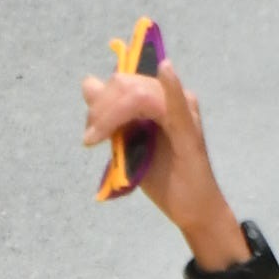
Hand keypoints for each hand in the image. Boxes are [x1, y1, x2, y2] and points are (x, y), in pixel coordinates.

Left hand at [80, 61, 244, 264]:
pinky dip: (172, 87)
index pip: (123, 82)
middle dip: (101, 109)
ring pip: (139, 96)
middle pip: (127, 85)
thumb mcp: (128, 142)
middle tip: (93, 137)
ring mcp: (184, 113)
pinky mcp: (189, 133)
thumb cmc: (163, 177)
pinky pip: (178, 106)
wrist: (190, 208)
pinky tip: (166, 70)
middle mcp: (173, 98)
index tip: (91, 130)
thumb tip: (89, 84)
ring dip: (110, 115)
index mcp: (159, 98)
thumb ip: (112, 117)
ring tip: (97, 138)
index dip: (100, 99)